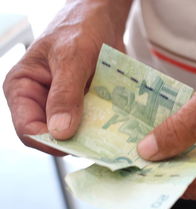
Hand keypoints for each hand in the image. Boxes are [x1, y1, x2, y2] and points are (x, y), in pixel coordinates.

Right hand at [3, 0, 130, 154]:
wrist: (102, 19)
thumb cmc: (79, 28)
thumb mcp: (71, 58)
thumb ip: (65, 94)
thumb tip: (60, 131)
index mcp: (22, 88)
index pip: (28, 128)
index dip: (50, 142)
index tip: (77, 144)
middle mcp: (40, 100)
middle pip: (52, 135)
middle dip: (74, 141)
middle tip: (99, 144)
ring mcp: (63, 104)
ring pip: (74, 133)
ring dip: (92, 136)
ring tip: (111, 137)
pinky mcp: (83, 105)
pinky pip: (90, 124)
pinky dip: (102, 127)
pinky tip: (116, 127)